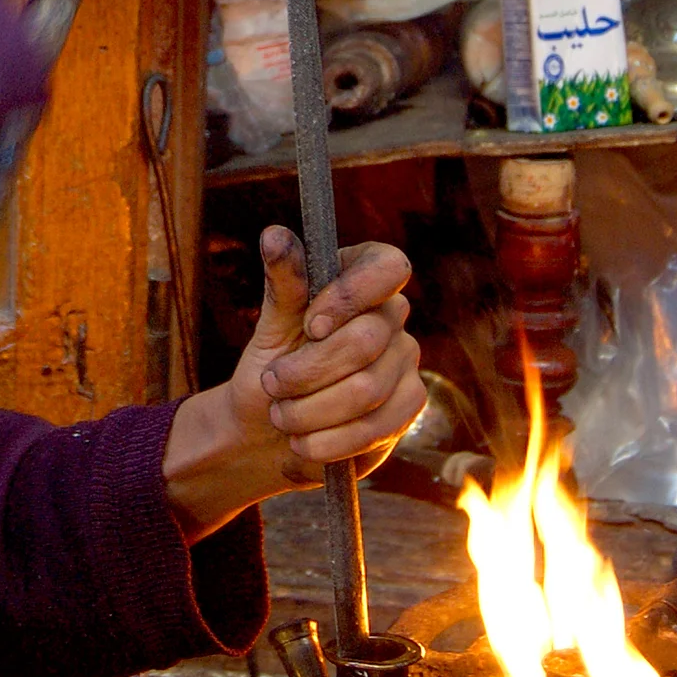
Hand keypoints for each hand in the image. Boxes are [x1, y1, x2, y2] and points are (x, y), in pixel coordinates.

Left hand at [162, 230, 424, 541]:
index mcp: (362, 278)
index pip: (388, 267)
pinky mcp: (408, 407)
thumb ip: (283, 282)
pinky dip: (329, 440)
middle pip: (366, 339)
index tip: (310, 326)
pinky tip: (303, 442)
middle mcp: (392, 316)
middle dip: (307, 370)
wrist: (267, 429)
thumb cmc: (271, 364)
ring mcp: (406, 361)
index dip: (350, 296)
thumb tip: (274, 234)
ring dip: (310, 410)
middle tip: (272, 384)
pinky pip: (376, 427)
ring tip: (282, 416)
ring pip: (367, 389)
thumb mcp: (270, 324)